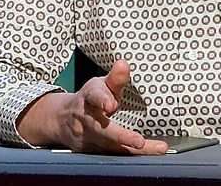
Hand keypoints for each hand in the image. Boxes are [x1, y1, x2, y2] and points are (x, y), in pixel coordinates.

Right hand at [24, 60, 167, 153]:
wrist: (62, 120)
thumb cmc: (88, 100)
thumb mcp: (98, 87)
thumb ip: (114, 79)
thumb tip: (124, 64)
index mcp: (87, 99)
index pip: (93, 97)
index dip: (101, 100)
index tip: (110, 104)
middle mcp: (86, 121)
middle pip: (102, 130)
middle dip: (121, 136)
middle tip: (138, 141)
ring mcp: (89, 139)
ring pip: (112, 146)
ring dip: (134, 149)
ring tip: (158, 148)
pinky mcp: (94, 152)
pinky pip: (116, 155)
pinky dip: (135, 155)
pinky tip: (153, 152)